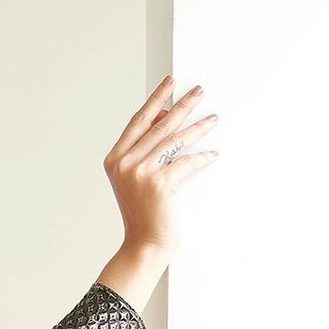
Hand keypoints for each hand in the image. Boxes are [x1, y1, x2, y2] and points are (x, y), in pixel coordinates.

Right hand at [104, 74, 219, 256]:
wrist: (143, 245)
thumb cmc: (142, 214)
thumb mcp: (136, 179)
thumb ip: (145, 150)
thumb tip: (164, 117)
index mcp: (115, 160)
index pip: (138, 121)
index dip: (156, 100)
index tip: (169, 83)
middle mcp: (125, 164)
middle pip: (159, 125)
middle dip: (182, 105)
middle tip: (198, 91)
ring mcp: (141, 173)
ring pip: (175, 141)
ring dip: (197, 128)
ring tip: (212, 118)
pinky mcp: (160, 184)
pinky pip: (186, 162)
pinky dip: (202, 158)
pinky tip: (212, 154)